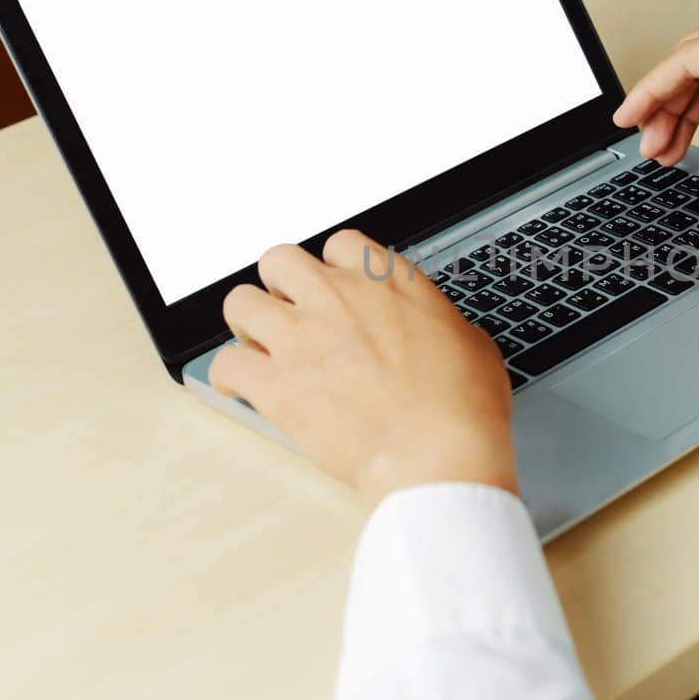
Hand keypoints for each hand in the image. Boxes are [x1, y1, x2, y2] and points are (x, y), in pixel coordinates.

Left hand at [208, 232, 517, 511]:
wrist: (437, 455)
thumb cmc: (462, 407)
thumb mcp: (473, 344)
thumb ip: (439, 323)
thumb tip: (439, 332)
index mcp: (387, 281)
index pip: (339, 244)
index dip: (333, 269)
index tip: (336, 290)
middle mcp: (337, 297)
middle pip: (278, 260)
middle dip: (281, 286)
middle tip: (293, 314)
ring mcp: (301, 337)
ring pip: (239, 303)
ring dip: (248, 324)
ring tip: (262, 347)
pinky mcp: (275, 384)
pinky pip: (225, 363)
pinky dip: (229, 375)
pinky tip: (242, 386)